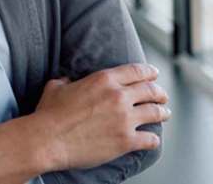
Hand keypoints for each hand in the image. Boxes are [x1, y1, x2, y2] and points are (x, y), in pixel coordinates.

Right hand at [33, 63, 169, 170]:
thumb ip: (67, 80)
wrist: (48, 140)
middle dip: (160, 93)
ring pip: (155, 112)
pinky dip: (153, 139)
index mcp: (104, 79)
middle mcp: (118, 96)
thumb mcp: (56, 87)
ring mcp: (125, 119)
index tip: (154, 75)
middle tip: (162, 96)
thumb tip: (68, 79)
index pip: (136, 71)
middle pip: (150, 91)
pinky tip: (152, 139)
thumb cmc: (49, 114)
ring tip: (164, 114)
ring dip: (162, 113)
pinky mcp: (126, 141)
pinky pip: (150, 139)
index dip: (149, 72)